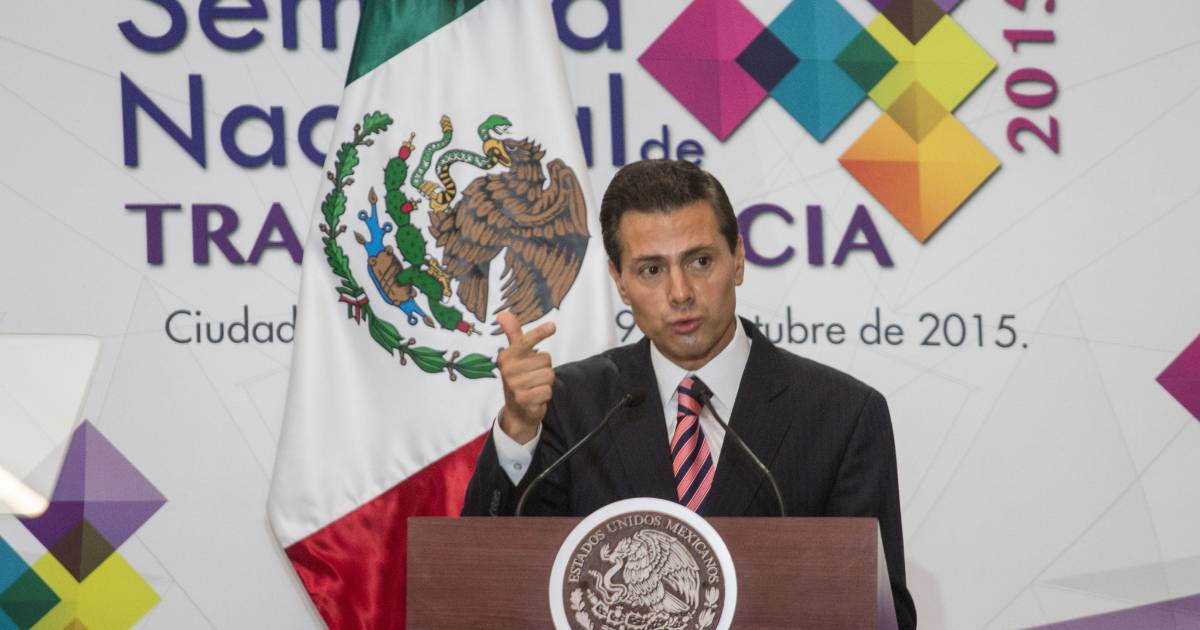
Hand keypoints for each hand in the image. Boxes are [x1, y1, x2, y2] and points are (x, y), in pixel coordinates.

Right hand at [496, 311, 555, 443]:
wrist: (517, 410)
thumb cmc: (519, 378)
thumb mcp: (516, 355)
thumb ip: (513, 334)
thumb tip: (503, 314)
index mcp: (506, 356)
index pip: (525, 341)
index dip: (539, 333)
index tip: (553, 326)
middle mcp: (508, 369)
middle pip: (545, 359)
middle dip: (545, 368)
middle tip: (533, 376)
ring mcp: (514, 385)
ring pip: (549, 374)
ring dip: (546, 381)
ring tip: (535, 386)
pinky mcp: (523, 399)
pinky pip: (548, 390)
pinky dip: (546, 394)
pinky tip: (536, 396)